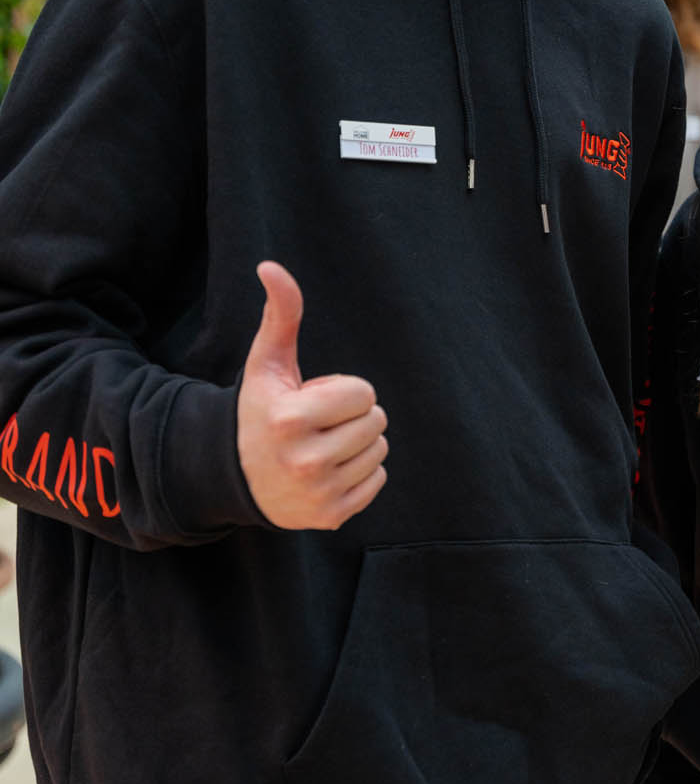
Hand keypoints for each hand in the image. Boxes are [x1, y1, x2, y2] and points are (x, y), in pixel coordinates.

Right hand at [236, 261, 387, 529]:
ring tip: (322, 444)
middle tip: (320, 423)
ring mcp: (318, 494)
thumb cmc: (260, 409)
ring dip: (359, 443)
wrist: (235, 475)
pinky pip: (379, 481)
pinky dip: (361, 473)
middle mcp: (304, 461)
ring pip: (379, 451)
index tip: (315, 399)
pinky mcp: (331, 516)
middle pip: (376, 422)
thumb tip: (271, 266)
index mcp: (290, 419)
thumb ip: (280, 314)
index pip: (365, 394)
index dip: (345, 390)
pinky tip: (328, 470)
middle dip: (354, 415)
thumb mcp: (267, 362)